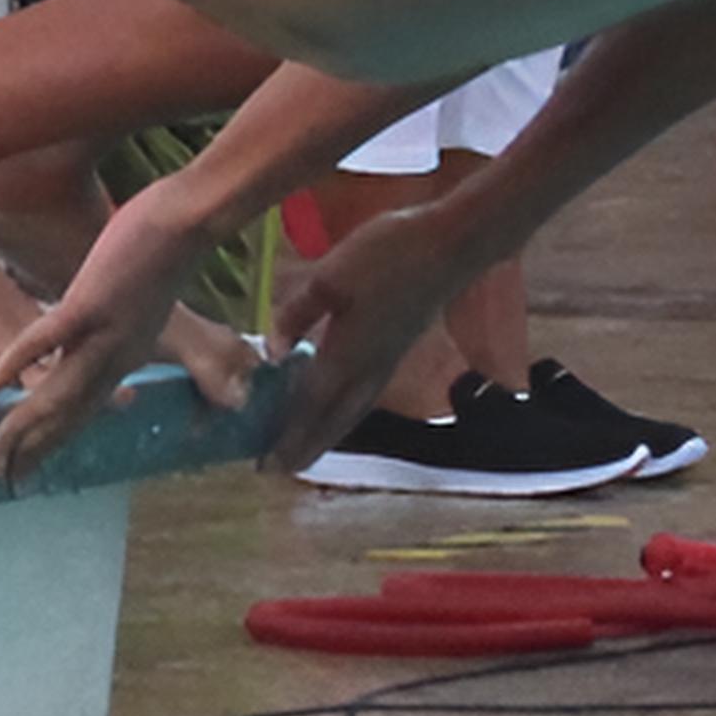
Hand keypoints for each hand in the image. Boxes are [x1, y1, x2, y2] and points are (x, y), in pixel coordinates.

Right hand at [0, 179, 232, 486]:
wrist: (188, 220)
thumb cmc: (167, 251)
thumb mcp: (154, 303)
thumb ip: (140, 334)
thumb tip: (162, 370)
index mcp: (124, 357)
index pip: (83, 410)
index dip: (53, 442)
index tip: (27, 466)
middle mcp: (114, 357)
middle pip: (66, 415)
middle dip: (32, 449)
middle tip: (0, 480)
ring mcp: (102, 333)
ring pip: (55, 393)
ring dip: (22, 428)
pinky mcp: (90, 304)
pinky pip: (44, 342)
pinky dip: (15, 367)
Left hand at [256, 191, 476, 476]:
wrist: (450, 246)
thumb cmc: (388, 254)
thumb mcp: (328, 277)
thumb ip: (297, 315)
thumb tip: (271, 352)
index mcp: (347, 355)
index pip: (310, 409)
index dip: (286, 438)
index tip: (265, 465)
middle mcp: (369, 370)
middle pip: (332, 422)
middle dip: (304, 447)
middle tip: (277, 469)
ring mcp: (387, 362)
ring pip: (350, 412)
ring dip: (324, 435)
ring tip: (302, 449)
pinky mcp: (398, 350)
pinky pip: (363, 397)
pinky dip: (342, 414)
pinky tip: (336, 408)